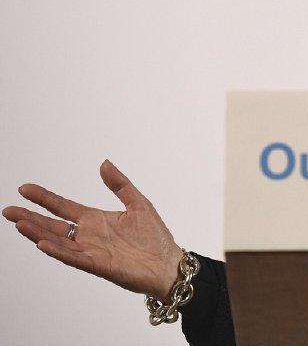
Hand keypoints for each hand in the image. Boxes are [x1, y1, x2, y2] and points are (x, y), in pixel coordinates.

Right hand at [2, 160, 184, 301]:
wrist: (169, 264)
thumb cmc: (156, 238)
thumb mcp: (139, 203)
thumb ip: (120, 184)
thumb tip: (104, 163)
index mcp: (96, 220)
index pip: (64, 207)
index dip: (45, 198)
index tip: (25, 189)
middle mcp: (89, 235)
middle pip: (53, 225)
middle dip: (30, 217)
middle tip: (9, 210)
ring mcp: (91, 251)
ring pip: (58, 241)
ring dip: (38, 233)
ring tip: (20, 223)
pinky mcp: (98, 265)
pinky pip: (73, 257)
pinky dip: (58, 251)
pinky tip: (42, 243)